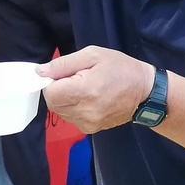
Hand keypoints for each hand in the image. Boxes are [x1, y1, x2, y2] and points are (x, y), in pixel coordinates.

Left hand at [37, 46, 156, 133]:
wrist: (145, 92)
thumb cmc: (120, 68)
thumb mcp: (93, 55)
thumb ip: (64, 64)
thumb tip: (40, 71)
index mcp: (85, 91)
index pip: (50, 93)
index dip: (51, 82)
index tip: (64, 74)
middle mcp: (85, 111)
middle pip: (53, 104)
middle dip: (57, 91)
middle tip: (75, 80)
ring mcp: (88, 124)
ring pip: (60, 112)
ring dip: (65, 100)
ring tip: (84, 89)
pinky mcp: (91, 129)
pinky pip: (71, 118)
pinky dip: (74, 108)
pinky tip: (89, 100)